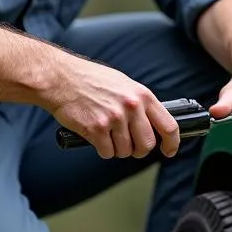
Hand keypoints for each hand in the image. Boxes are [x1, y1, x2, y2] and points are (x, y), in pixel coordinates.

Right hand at [47, 58, 178, 159]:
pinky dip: (102, 149)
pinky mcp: (96, 130)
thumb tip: (152, 124)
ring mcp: (114, 119)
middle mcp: (131, 107)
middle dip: (139, 150)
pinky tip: (96, 136)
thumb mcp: (123, 84)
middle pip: (147, 144)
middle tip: (129, 146)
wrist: (60, 78)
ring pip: (125, 151)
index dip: (171, 143)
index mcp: (142, 95)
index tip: (169, 150)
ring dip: (117, 149)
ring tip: (107, 135)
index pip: (168, 125)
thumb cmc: (90, 80)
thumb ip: (139, 103)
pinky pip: (107, 152)